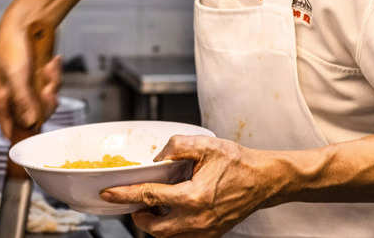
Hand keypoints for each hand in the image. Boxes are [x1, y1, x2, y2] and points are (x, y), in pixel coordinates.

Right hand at [0, 18, 60, 138]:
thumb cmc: (13, 44)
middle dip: (45, 104)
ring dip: (52, 85)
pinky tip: (52, 62)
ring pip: (47, 101)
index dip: (23, 133)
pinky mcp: (42, 77)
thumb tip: (31, 124)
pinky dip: (55, 74)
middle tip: (47, 91)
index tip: (37, 136)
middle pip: (34, 117)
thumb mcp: (16, 75)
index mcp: (1, 98)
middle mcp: (15, 94)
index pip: (10, 127)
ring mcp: (30, 86)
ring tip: (48, 69)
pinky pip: (54, 85)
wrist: (29, 20)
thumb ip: (23, 101)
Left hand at [100, 136, 279, 237]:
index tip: (109, 192)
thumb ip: (178, 146)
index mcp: (193, 196)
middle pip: (154, 228)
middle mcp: (197, 218)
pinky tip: (173, 210)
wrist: (264, 180)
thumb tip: (158, 157)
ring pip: (167, 236)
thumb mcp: (207, 144)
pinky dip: (171, 227)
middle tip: (134, 203)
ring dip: (154, 224)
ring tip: (152, 207)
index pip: (149, 197)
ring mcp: (204, 230)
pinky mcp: (211, 234)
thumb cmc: (239, 163)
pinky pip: (183, 236)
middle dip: (139, 217)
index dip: (125, 194)